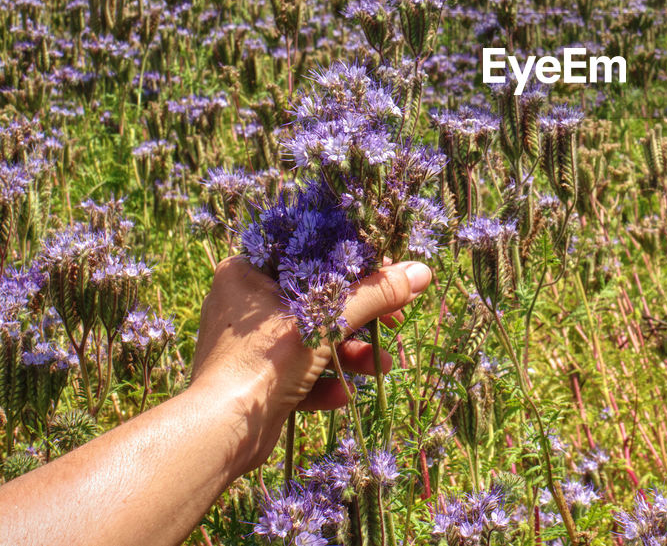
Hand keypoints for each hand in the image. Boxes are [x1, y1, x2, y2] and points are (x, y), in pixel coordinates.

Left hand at [188, 256, 431, 472]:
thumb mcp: (328, 318)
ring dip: (348, 354)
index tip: (388, 280)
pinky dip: (321, 381)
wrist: (221, 432)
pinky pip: (294, 372)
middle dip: (359, 321)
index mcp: (247, 273)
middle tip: (396, 322)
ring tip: (380, 367)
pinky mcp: (252, 380)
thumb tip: (422, 272)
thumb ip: (376, 293)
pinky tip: (341, 395)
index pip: (310, 258)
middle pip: (315, 302)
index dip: (354, 269)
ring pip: (309, 340)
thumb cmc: (267, 359)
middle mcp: (242, 305)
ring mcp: (246, 345)